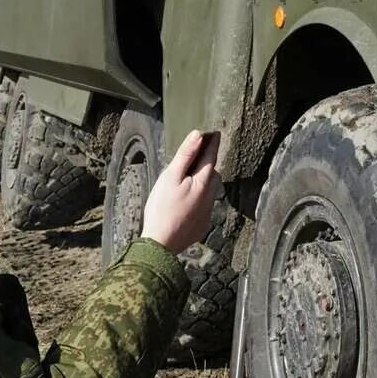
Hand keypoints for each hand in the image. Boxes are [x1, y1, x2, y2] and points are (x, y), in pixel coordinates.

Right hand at [142, 130, 219, 253]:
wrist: (161, 244)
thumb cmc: (162, 208)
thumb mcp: (171, 177)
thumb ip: (186, 155)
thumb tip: (198, 135)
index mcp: (203, 182)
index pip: (211, 157)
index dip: (212, 143)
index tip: (215, 133)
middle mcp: (210, 196)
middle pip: (213, 174)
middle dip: (208, 163)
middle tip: (199, 155)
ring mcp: (207, 211)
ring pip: (211, 190)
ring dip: (204, 181)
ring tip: (190, 178)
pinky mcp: (202, 223)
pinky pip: (205, 205)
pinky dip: (199, 198)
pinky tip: (186, 202)